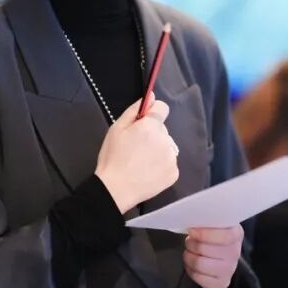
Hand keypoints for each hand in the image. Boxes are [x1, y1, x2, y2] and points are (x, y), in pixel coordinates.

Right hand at [95, 92, 178, 214]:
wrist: (115, 190)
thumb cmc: (113, 157)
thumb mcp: (116, 129)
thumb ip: (134, 110)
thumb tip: (151, 97)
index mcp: (151, 126)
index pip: (163, 108)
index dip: (152, 113)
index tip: (143, 122)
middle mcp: (166, 140)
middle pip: (162, 130)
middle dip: (152, 134)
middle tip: (136, 147)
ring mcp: (172, 158)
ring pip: (166, 147)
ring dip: (158, 150)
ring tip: (141, 162)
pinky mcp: (174, 174)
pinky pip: (169, 163)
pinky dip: (161, 166)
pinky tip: (147, 172)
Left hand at [183, 225, 243, 287]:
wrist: (224, 256)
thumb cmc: (215, 235)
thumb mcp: (215, 223)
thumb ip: (207, 219)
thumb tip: (192, 217)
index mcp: (236, 234)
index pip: (225, 236)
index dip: (205, 234)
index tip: (191, 230)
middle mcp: (235, 253)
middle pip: (204, 249)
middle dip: (191, 243)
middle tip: (190, 240)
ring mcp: (229, 270)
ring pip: (199, 264)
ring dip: (188, 256)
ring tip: (190, 251)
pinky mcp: (221, 283)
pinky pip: (198, 277)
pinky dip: (190, 270)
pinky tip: (192, 263)